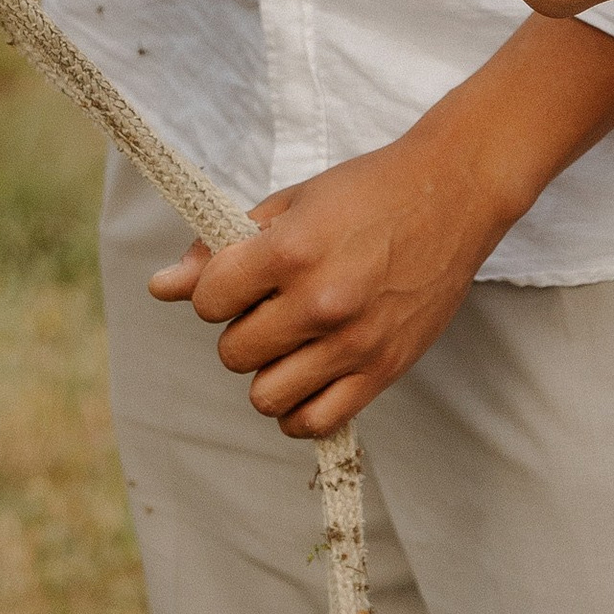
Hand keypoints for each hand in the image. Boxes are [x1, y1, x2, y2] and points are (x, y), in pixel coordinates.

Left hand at [152, 124, 521, 436]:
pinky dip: (299, 410)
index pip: (209, 301)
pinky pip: (316, 422)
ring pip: (267, 397)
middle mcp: (320, 302)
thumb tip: (161, 287)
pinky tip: (307, 376)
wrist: (451, 194)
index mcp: (291, 251)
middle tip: (271, 306)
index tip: (240, 278)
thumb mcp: (289, 203)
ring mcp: (355, 343)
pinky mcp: (384, 370)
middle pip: (234, 353)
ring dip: (268, 372)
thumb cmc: (366, 192)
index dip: (216, 291)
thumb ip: (221, 248)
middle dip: (241, 329)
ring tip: (290, 343)